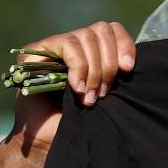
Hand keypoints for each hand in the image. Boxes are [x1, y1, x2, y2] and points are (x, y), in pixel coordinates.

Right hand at [10, 21, 137, 159]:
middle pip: (102, 30)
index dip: (124, 44)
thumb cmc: (77, 121)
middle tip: (102, 94)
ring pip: (86, 37)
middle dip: (108, 65)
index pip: (112, 29)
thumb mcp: (102, 95)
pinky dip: (78, 67)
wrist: (46, 139)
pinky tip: (76, 88)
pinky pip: (69, 45)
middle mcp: (75, 43)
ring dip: (93, 70)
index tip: (128, 69)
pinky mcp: (37, 49)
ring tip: (89, 98)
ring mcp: (56, 44)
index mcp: (93, 50)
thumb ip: (113, 75)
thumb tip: (129, 64)